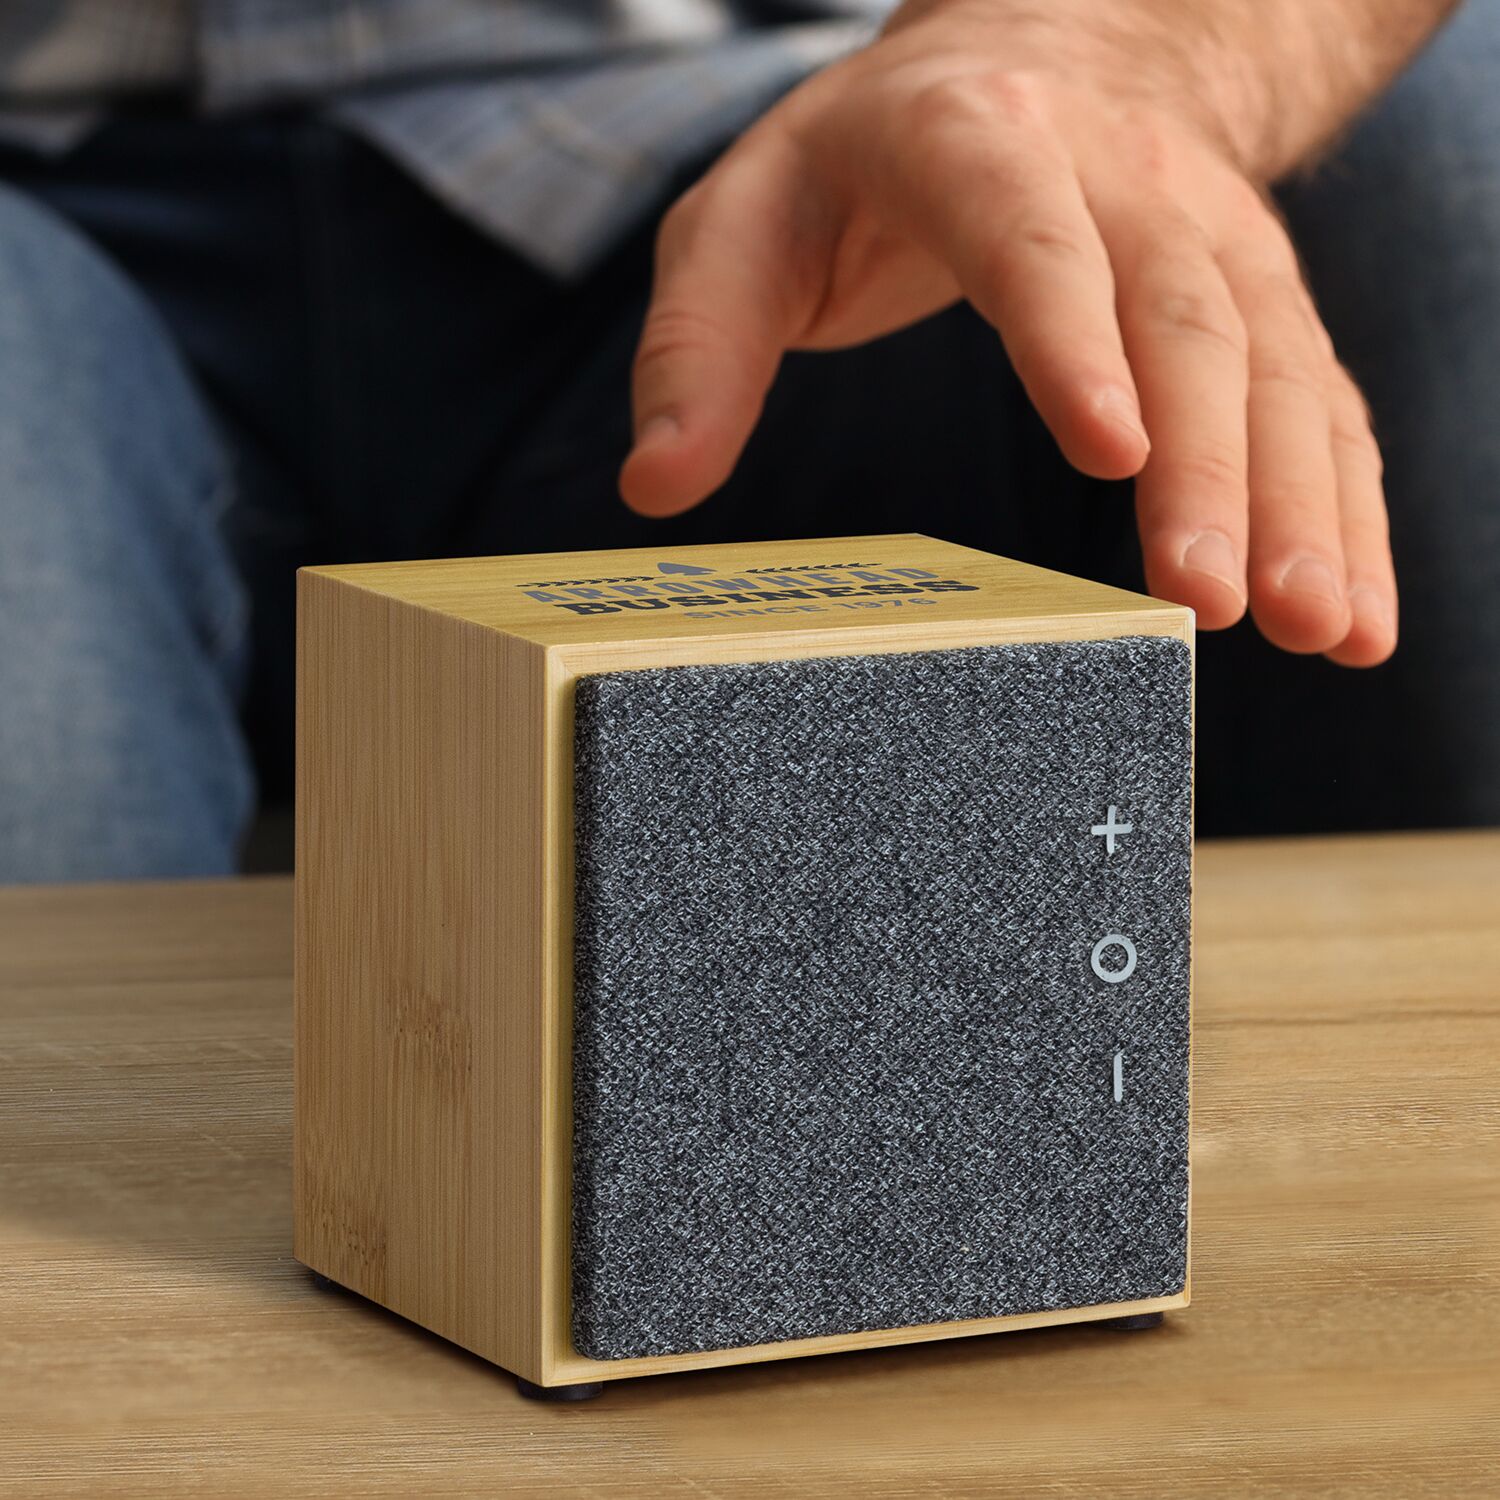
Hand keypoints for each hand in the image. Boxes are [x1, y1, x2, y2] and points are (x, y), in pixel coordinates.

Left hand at [618, 0, 1396, 666]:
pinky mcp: (1255, 302)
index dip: (1073, 341)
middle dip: (1211, 467)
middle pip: (1182, 322)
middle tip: (1214, 600)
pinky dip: (1346, 510)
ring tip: (1318, 630)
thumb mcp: (745, 217)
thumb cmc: (863, 163)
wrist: (1036, 54)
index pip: (1031, 241)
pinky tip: (1356, 615)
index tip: (1109, 457)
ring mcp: (1205, 240)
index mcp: (975, 147)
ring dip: (1304, 505)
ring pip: (1274, 368)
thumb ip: (699, 342)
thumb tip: (653, 485)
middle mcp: (1118, 183)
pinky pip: (1320, 402)